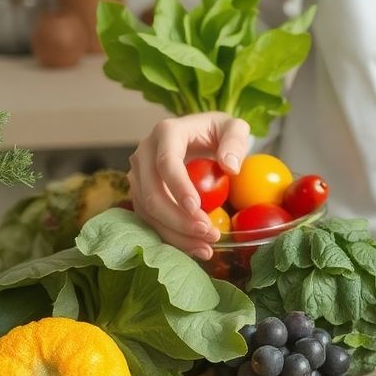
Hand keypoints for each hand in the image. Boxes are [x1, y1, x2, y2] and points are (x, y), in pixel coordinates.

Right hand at [128, 113, 250, 258]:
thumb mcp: (234, 127)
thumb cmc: (217, 132)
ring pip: (148, 211)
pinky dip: (171, 237)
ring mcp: (139, 175)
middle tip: (209, 234)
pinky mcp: (141, 193)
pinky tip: (196, 248)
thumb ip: (236, 141)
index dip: (179, 188)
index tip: (197, 209)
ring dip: (175, 234)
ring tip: (206, 248)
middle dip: (179, 219)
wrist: (199, 136)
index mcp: (166, 133)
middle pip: (152, 193)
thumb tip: (230, 166)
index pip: (165, 163)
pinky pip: (150, 220)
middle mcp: (144, 153)